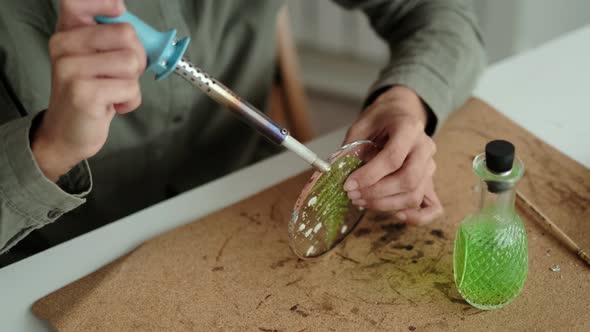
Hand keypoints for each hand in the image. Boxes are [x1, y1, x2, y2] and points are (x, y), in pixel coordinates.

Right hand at [32, 0, 144, 181]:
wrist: (67, 133)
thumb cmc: (90, 93)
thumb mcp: (98, 59)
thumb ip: (114, 39)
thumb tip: (145, 34)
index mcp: (68, 32)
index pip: (78, 1)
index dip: (105, 3)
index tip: (118, 10)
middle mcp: (64, 46)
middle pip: (127, 34)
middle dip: (136, 57)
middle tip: (120, 75)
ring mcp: (70, 69)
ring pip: (131, 62)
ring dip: (133, 82)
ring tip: (114, 91)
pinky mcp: (83, 93)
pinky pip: (130, 88)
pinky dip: (131, 100)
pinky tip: (113, 106)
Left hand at [343, 86, 442, 224]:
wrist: (400, 113)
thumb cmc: (380, 120)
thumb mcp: (361, 125)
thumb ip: (352, 148)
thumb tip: (337, 175)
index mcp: (409, 128)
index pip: (393, 158)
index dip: (369, 175)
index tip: (348, 184)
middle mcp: (425, 148)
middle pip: (408, 179)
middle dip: (377, 193)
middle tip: (353, 195)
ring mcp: (430, 166)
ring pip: (415, 195)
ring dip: (386, 205)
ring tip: (361, 201)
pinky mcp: (430, 181)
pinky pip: (433, 207)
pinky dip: (417, 217)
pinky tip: (396, 215)